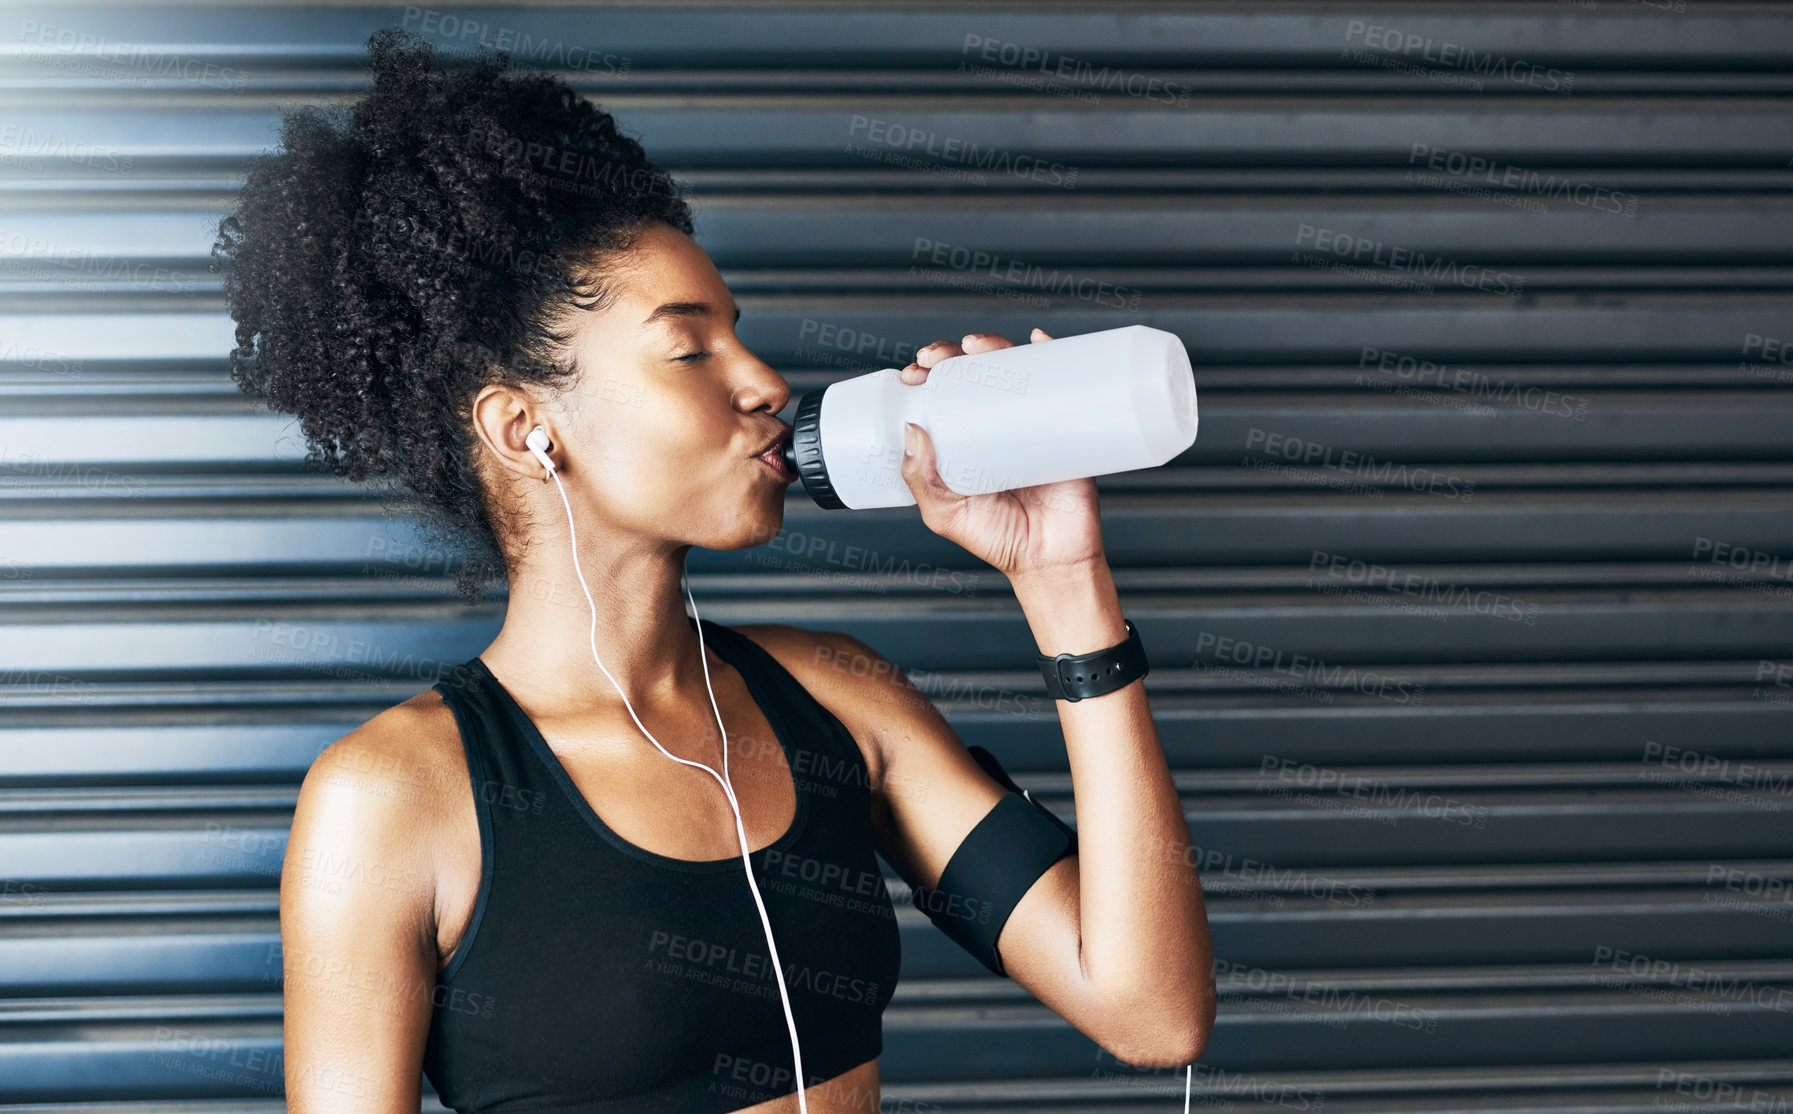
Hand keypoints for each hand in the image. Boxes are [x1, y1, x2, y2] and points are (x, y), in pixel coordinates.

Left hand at [898, 327, 1105, 579]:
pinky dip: (1053, 352)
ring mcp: (1031, 421)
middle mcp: (995, 425)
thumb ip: (923, 480)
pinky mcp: (1067, 426)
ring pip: (1013, 370)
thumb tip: (912, 429)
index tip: (915, 372)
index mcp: (963, 441)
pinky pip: (1063, 382)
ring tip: (977, 346)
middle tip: (937, 357)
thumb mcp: (946, 514)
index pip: (941, 396)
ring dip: (994, 345)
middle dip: (952, 354)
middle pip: (973, 374)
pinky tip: (1040, 339)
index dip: (927, 376)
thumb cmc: (998, 540)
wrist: (1053, 560)